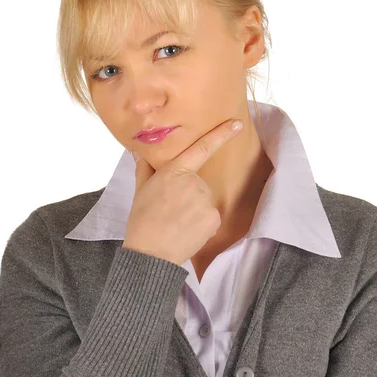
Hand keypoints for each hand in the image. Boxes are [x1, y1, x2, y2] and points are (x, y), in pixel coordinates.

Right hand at [122, 119, 243, 265]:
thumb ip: (145, 168)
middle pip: (198, 183)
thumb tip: (140, 152)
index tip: (237, 124)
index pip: (201, 148)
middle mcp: (193, 182)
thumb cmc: (142, 220)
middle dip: (188, 195)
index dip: (221, 134)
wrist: (150, 252)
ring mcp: (205, 200)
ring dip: (195, 210)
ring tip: (177, 222)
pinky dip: (201, 224)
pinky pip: (210, 217)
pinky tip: (186, 231)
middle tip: (171, 211)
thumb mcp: (140, 190)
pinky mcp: (213, 217)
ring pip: (204, 201)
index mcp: (174, 171)